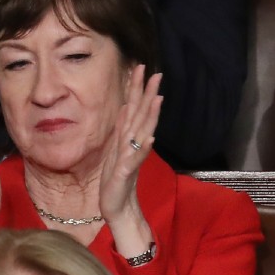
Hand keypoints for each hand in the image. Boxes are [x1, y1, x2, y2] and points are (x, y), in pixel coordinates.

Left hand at [99, 67, 161, 253]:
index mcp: (128, 139)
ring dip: (151, 116)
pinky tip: (150, 137)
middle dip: (148, 95)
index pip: (134, 109)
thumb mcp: (116, 150)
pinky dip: (143, 148)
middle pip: (142, 115)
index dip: (137, 89)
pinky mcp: (126, 173)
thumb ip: (123, 130)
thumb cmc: (116, 181)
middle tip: (156, 74)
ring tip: (157, 99)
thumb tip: (125, 108)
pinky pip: (136, 158)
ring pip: (143, 132)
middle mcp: (133, 145)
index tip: (139, 67)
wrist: (117, 208)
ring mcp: (132, 158)